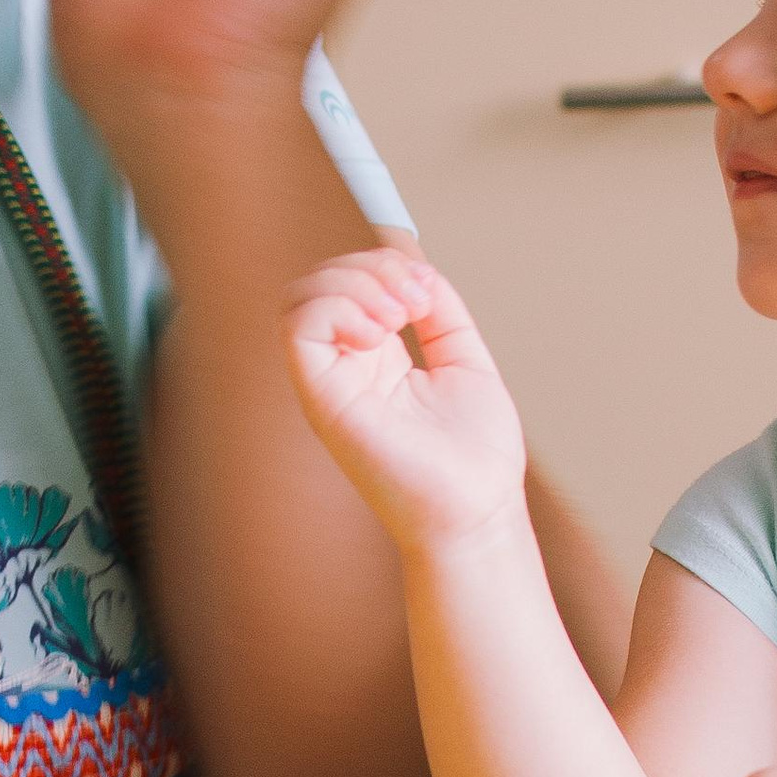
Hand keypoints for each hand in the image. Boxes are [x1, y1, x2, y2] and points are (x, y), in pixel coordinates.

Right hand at [283, 250, 527, 552]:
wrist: (478, 510)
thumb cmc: (474, 455)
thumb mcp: (463, 359)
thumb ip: (440, 312)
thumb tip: (419, 270)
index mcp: (375, 359)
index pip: (346, 285)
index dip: (382, 265)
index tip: (427, 291)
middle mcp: (345, 369)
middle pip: (318, 282)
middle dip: (369, 266)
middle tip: (414, 300)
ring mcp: (331, 384)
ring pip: (301, 296)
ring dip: (354, 283)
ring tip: (399, 317)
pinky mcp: (323, 401)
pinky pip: (298, 328)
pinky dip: (338, 308)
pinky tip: (380, 333)